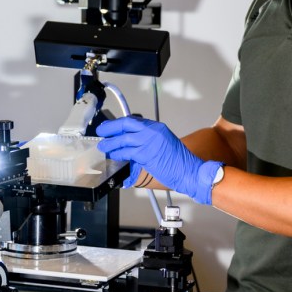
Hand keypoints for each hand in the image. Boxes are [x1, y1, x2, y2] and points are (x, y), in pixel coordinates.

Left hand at [96, 116, 222, 204]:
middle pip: (126, 125)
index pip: (133, 121)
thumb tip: (132, 144)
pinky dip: (118, 153)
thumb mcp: (164, 144)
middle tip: (101, 132)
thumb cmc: (179, 162)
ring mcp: (149, 142)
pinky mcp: (146, 154)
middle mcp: (153, 131)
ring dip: (111, 143)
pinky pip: (127, 152)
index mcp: (157, 128)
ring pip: (124, 139)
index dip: (119, 124)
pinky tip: (113, 155)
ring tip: (103, 146)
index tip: (110, 127)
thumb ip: (148, 141)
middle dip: (111, 128)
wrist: (190, 170)